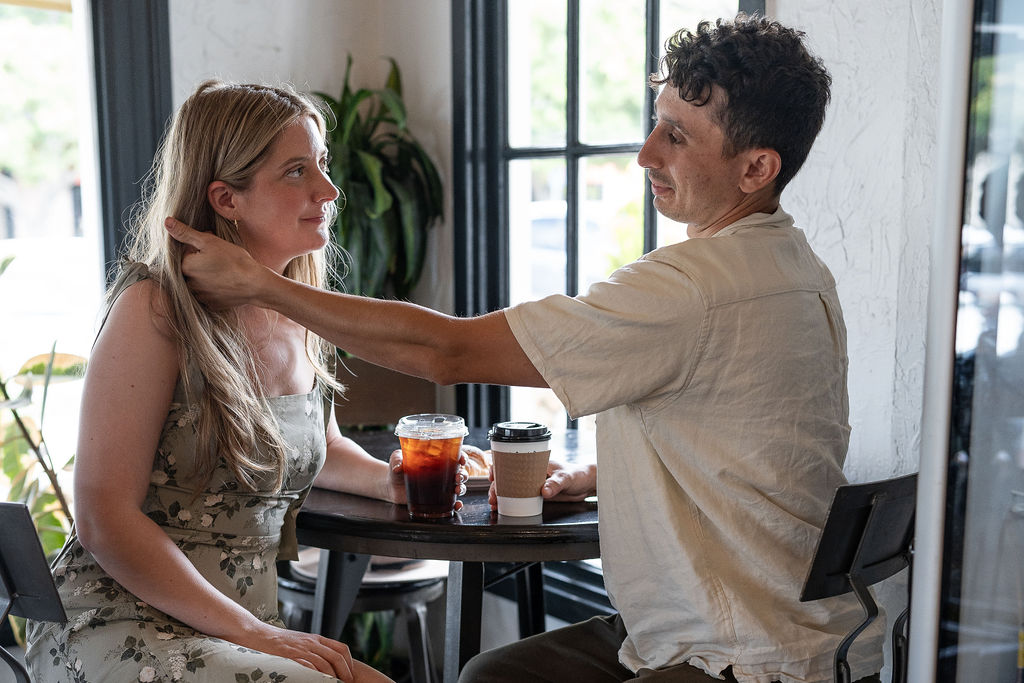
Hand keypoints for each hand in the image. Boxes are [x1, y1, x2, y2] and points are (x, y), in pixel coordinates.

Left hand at [163, 217, 268, 308]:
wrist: (255, 284)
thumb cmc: (234, 260)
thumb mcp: (210, 241)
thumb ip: (186, 233)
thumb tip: (166, 222)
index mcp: (186, 267)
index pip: (185, 253)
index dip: (199, 248)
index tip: (213, 249)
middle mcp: (189, 284)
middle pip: (190, 269)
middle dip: (200, 263)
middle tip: (219, 260)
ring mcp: (200, 297)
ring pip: (198, 282)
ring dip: (206, 277)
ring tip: (223, 272)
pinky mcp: (210, 305)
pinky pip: (207, 294)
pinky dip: (213, 289)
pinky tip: (225, 283)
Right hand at [236, 621, 356, 679]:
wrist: (258, 634)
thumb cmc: (278, 641)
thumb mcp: (300, 642)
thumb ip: (313, 649)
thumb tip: (325, 662)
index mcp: (316, 639)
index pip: (341, 648)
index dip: (349, 662)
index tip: (350, 674)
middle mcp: (312, 642)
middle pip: (336, 656)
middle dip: (345, 671)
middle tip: (346, 682)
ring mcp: (301, 648)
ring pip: (325, 662)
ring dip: (332, 676)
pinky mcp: (291, 656)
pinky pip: (308, 666)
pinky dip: (316, 675)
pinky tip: (318, 681)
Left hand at [388, 449, 467, 510]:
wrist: (391, 486)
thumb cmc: (397, 468)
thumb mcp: (396, 460)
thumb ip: (397, 461)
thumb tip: (398, 467)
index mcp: (435, 459)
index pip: (453, 456)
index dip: (461, 457)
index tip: (462, 460)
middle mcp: (441, 472)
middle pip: (459, 472)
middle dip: (463, 475)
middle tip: (458, 477)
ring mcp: (439, 486)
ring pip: (457, 486)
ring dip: (461, 488)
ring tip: (457, 490)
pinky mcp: (436, 498)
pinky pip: (450, 502)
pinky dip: (456, 504)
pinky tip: (456, 505)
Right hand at [487, 460, 596, 507]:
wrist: (587, 485)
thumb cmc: (578, 474)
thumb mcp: (566, 478)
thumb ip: (556, 484)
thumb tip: (544, 491)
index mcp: (536, 462)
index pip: (512, 460)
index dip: (499, 466)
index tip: (493, 475)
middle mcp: (531, 472)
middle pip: (508, 476)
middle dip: (497, 486)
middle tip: (493, 496)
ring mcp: (533, 483)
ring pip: (512, 488)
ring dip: (502, 495)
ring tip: (495, 504)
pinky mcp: (537, 494)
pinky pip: (521, 497)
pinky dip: (511, 502)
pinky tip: (505, 507)